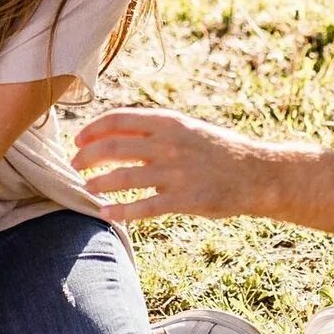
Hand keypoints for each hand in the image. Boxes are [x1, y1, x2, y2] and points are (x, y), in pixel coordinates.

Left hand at [71, 108, 280, 222]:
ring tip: (87, 188)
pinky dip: (120, 211)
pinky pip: (143, 207)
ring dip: (98, 184)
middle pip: (113, 148)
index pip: (118, 119)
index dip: (92, 129)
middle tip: (75, 166)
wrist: (258, 174)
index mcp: (169, 122)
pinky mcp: (184, 200)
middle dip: (87, 157)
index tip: (78, 139)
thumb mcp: (188, 130)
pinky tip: (106, 213)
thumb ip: (156, 130)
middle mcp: (169, 145)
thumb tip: (115, 132)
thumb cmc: (219, 152)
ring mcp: (176, 173)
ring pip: (123, 178)